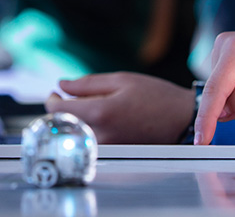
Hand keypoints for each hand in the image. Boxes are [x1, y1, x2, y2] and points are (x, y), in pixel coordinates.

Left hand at [46, 72, 192, 143]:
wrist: (182, 120)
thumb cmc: (156, 96)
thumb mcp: (121, 80)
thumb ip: (87, 83)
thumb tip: (62, 85)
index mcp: (101, 112)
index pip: (59, 111)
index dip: (52, 100)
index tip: (55, 93)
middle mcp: (102, 135)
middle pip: (66, 123)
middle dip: (65, 109)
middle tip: (73, 96)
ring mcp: (109, 147)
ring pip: (79, 133)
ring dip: (78, 119)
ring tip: (95, 105)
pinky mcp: (115, 153)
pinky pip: (92, 141)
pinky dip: (90, 128)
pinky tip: (104, 118)